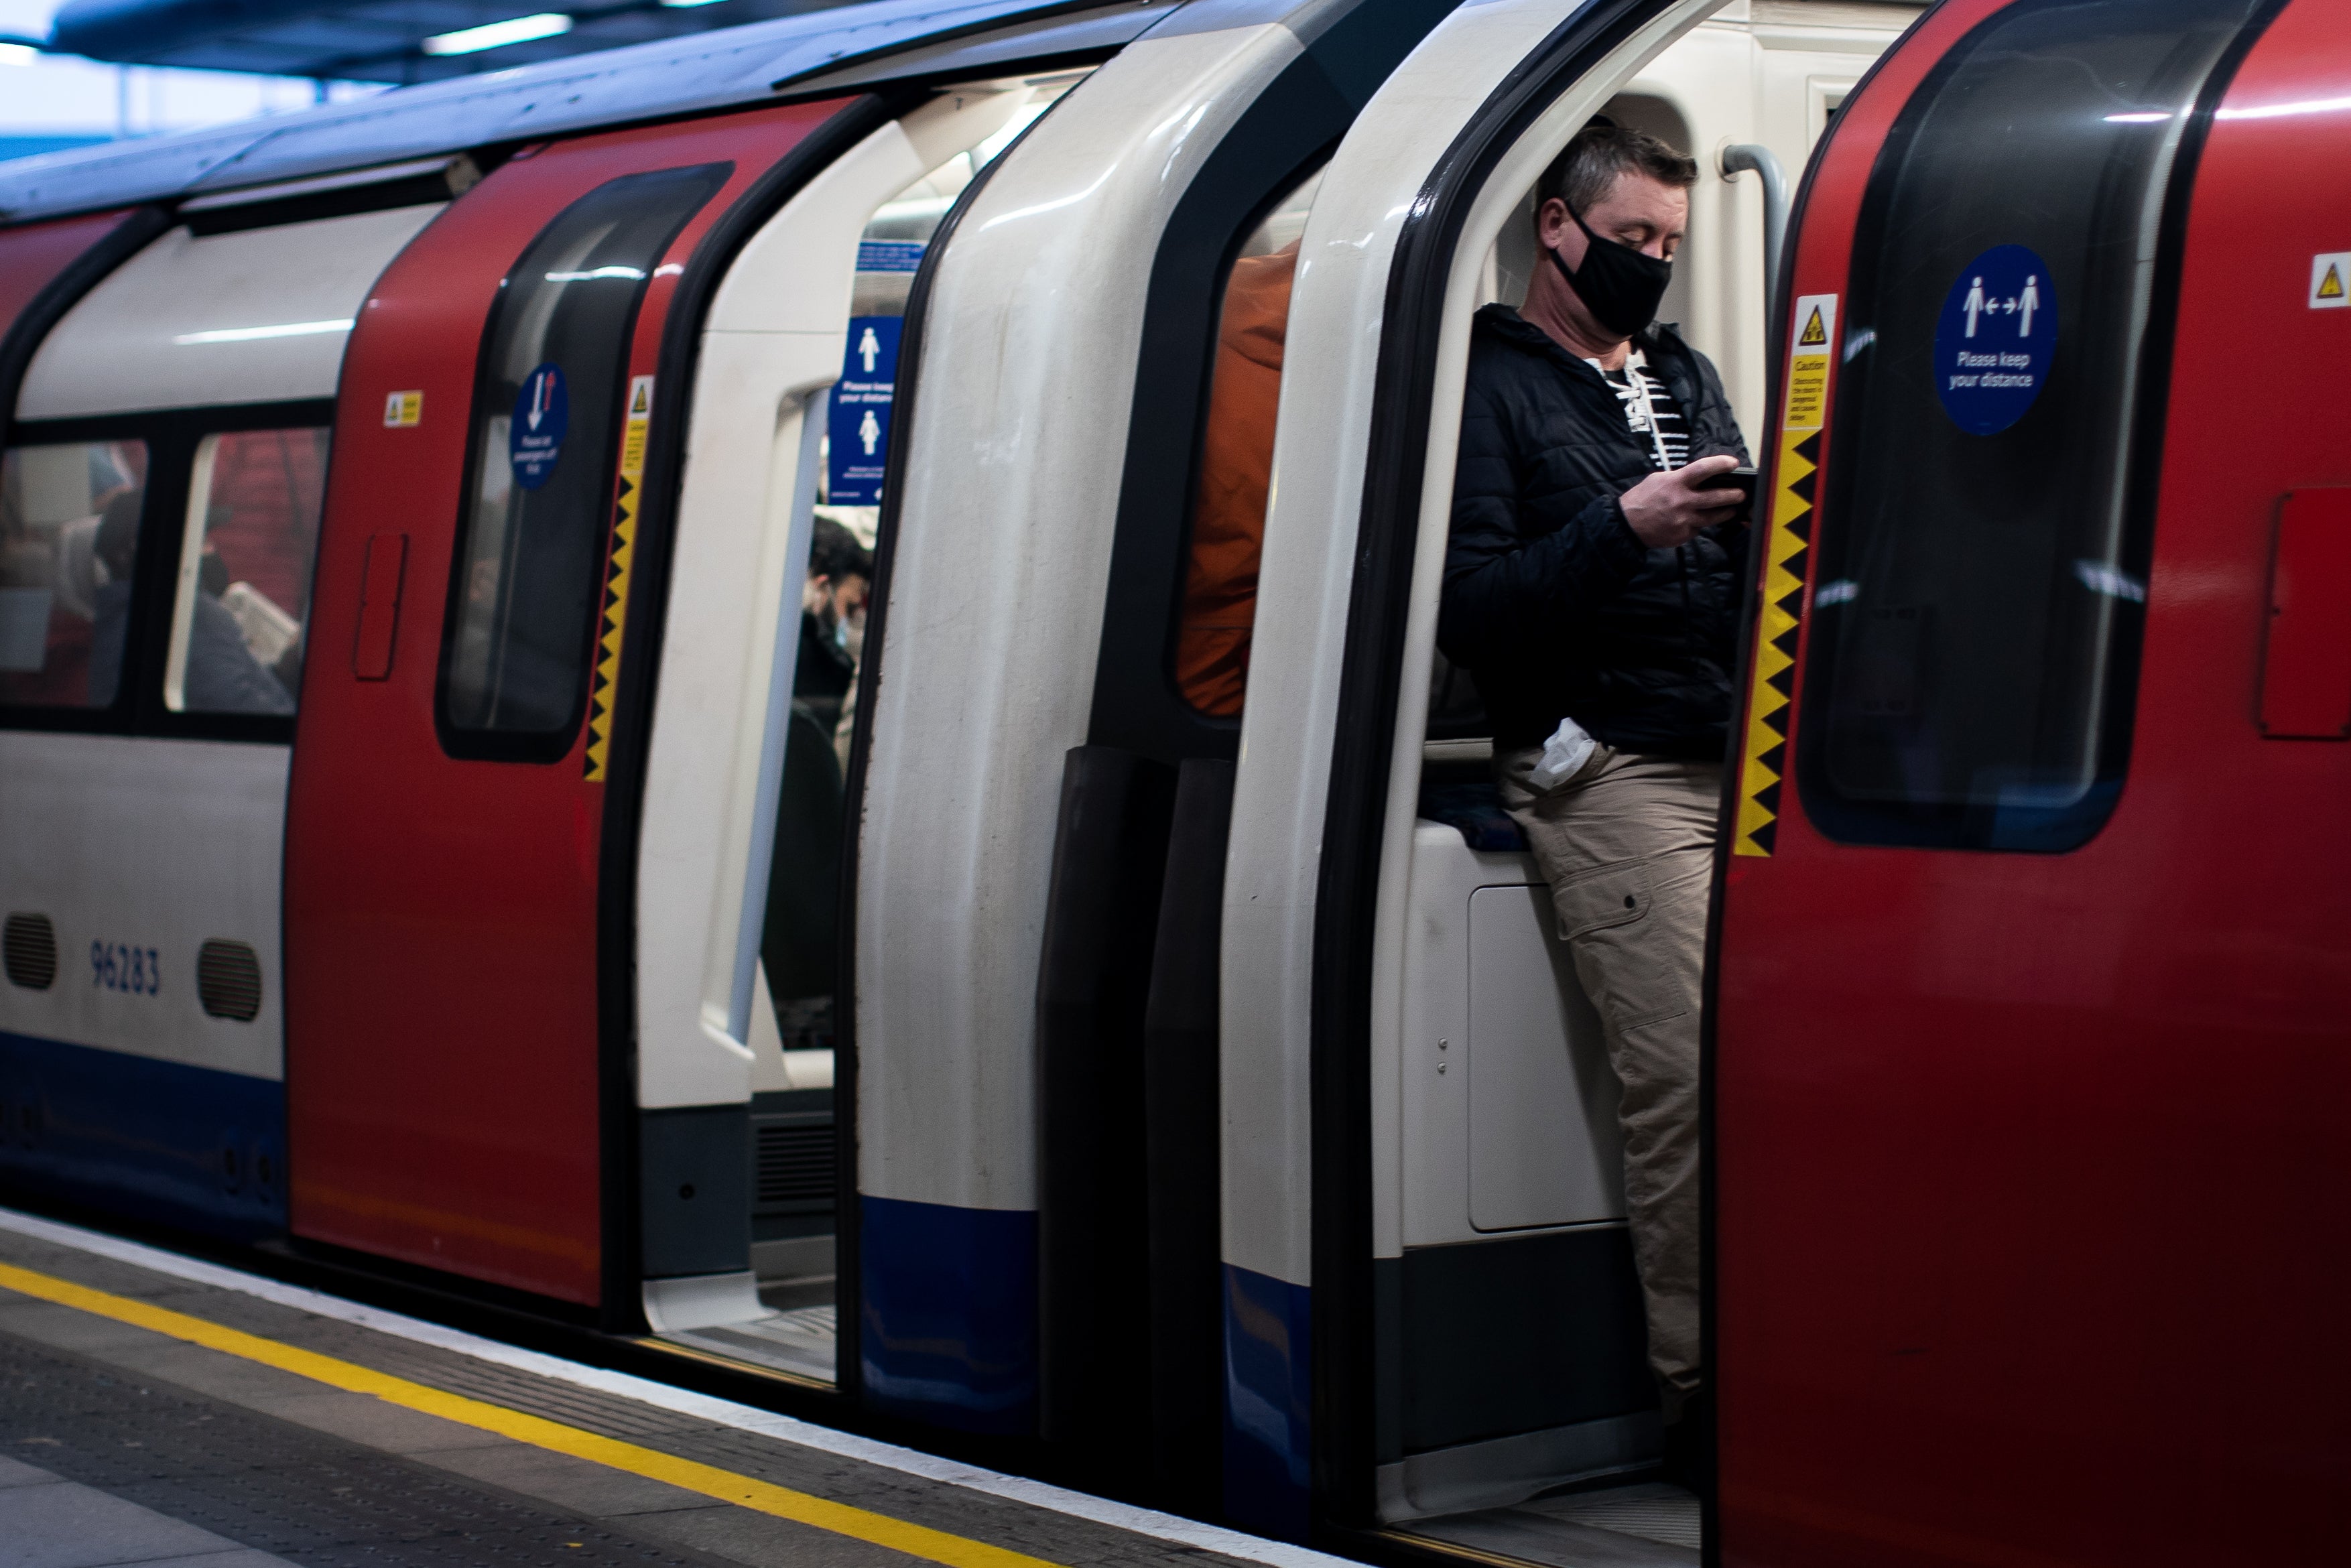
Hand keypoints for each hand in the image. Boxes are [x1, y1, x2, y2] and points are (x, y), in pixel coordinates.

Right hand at [1619, 454, 1743, 549]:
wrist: (1627, 525)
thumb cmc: (1642, 499)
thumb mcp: (1659, 480)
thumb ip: (1680, 478)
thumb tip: (1701, 477)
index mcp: (1676, 483)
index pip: (1704, 469)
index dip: (1721, 464)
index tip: (1734, 463)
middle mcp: (1682, 501)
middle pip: (1717, 497)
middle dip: (1734, 495)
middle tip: (1741, 494)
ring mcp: (1684, 520)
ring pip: (1714, 517)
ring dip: (1725, 512)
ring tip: (1731, 509)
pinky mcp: (1683, 535)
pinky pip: (1698, 528)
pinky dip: (1700, 524)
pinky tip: (1696, 520)